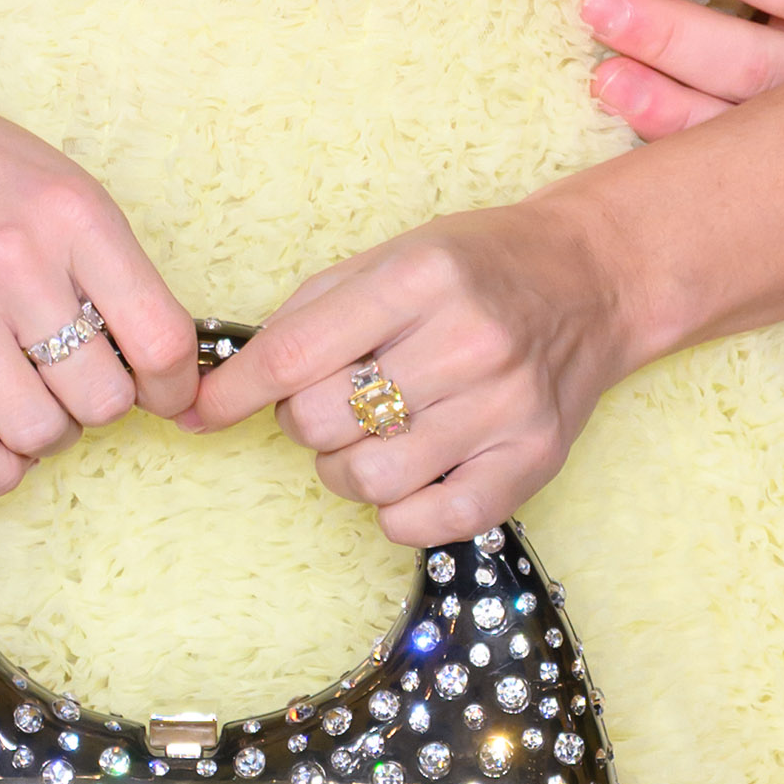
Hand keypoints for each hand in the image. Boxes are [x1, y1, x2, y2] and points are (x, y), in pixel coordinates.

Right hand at [0, 4, 202, 485]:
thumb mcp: (46, 177)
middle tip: (72, 386)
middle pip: (106, 398)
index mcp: (74, 213)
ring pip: (39, 431)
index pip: (164, 338)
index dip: (176, 389)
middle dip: (99, 408)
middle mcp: (20, 258)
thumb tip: (148, 351)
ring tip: (24, 407)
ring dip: (43, 436)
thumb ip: (98, 259)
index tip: (164, 397)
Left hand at [186, 199, 630, 547]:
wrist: (590, 280)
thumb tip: (217, 385)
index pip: (294, 353)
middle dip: (304, 420)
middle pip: (323, 420)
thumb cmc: (471, 269)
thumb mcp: (387, 259)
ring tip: (371, 436)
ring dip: (345, 469)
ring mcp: (506, 405)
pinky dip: (396, 514)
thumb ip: (307, 317)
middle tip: (332, 401)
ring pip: (368, 479)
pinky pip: (431, 523)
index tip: (194, 413)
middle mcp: (468, 339)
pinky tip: (406, 476)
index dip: (231, 391)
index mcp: (419, 278)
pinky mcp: (534, 459)